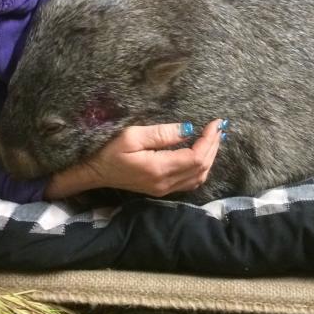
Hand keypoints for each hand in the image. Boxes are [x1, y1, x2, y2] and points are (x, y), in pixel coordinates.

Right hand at [43, 119, 224, 198]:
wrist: (94, 173)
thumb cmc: (108, 150)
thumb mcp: (132, 135)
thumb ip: (162, 133)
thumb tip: (188, 129)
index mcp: (159, 169)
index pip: (196, 157)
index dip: (209, 140)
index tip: (215, 123)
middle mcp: (165, 183)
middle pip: (202, 167)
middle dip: (213, 146)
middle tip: (218, 127)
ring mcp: (164, 189)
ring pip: (199, 177)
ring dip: (210, 157)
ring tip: (213, 138)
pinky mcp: (162, 190)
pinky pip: (190, 182)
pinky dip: (201, 167)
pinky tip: (201, 153)